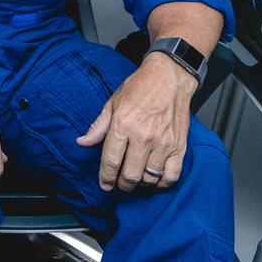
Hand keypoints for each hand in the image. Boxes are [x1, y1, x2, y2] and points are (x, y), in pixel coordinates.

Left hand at [76, 53, 195, 190]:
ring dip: (140, 183)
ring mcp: (163, 143)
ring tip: (136, 178)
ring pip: (149, 178)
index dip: (106, 177)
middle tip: (120, 183)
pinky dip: (162, 183)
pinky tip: (155, 178)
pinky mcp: (180, 146)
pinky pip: (171, 176)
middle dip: (122, 184)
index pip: (111, 161)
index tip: (104, 184)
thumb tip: (82, 142)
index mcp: (123, 125)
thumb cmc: (140, 88)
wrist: (169, 78)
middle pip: (130, 175)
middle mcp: (143, 137)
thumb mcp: (112, 103)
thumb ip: (98, 126)